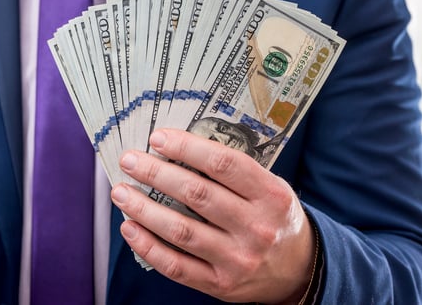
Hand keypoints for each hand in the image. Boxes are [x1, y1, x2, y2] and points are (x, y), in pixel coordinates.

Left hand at [111, 128, 314, 303]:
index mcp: (270, 196)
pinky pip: (176, 266)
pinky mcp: (221, 284)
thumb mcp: (270, 187)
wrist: (300, 270)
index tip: (158, 138)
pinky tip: (129, 228)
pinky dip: (148, 246)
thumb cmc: (274, 217)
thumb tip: (177, 147)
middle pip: (196, 194)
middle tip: (129, 160)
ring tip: (120, 192)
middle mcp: (257, 228)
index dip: (186, 148)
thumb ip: (233, 171)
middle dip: (155, 174)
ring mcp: (238, 259)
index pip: (223, 164)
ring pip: (181, 231)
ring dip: (143, 209)